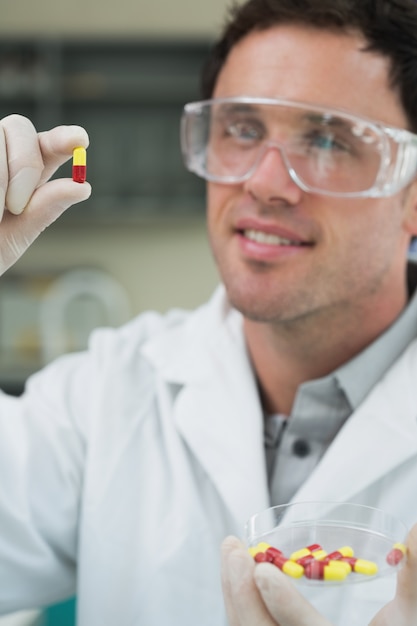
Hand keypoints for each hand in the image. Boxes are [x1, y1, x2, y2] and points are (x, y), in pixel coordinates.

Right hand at [0, 114, 90, 274]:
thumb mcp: (13, 237)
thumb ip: (43, 211)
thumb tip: (83, 187)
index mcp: (23, 176)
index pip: (47, 146)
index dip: (63, 138)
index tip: (79, 139)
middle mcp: (0, 155)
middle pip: (19, 127)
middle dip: (25, 164)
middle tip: (16, 206)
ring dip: (0, 178)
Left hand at [221, 523, 416, 625]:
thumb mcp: (409, 618)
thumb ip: (414, 579)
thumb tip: (415, 530)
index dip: (284, 606)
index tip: (262, 571)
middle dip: (241, 591)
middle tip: (233, 548)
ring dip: (235, 592)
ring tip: (231, 552)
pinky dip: (240, 603)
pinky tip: (239, 576)